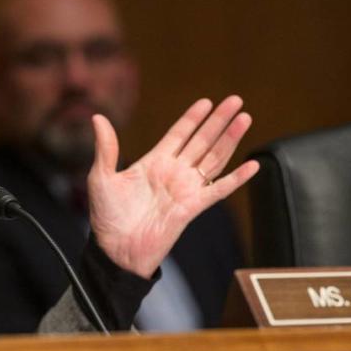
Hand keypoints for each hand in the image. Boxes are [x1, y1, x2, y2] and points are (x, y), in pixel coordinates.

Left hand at [87, 96, 258, 278]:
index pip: (178, 134)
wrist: (115, 250)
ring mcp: (185, 189)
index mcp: (153, 163)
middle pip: (202, 141)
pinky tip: (252, 165)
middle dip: (218, 121)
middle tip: (235, 100)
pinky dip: (236, 178)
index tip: (206, 102)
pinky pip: (219, 190)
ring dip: (230, 139)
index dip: (192, 118)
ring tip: (245, 118)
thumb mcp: (101, 177)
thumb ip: (106, 147)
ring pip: (214, 158)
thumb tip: (97, 117)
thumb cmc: (107, 217)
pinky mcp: (193, 207)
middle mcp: (173, 173)